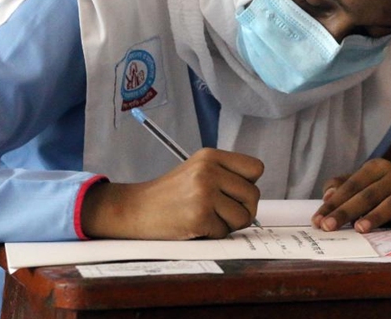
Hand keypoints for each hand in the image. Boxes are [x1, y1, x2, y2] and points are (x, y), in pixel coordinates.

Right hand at [80, 148, 263, 239]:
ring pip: (243, 216)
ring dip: (228, 224)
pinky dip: (212, 234)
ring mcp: (204, 193)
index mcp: (210, 156)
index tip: (233, 192)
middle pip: (253, 195)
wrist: (134, 209)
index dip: (248, 184)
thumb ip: (225, 176)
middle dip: (242, 209)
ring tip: (206, 218)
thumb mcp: (197, 170)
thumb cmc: (168, 194)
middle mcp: (209, 171)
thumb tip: (254, 196)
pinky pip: (224, 232)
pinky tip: (194, 226)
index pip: (256, 168)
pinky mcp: (199, 216)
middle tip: (220, 212)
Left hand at [311, 158, 390, 232]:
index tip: (318, 221)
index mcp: (375, 167)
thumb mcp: (357, 185)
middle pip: (367, 195)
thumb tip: (328, 196)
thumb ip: (339, 187)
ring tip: (359, 228)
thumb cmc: (375, 190)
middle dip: (346, 212)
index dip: (333, 204)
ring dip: (375, 216)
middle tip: (330, 227)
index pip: (350, 186)